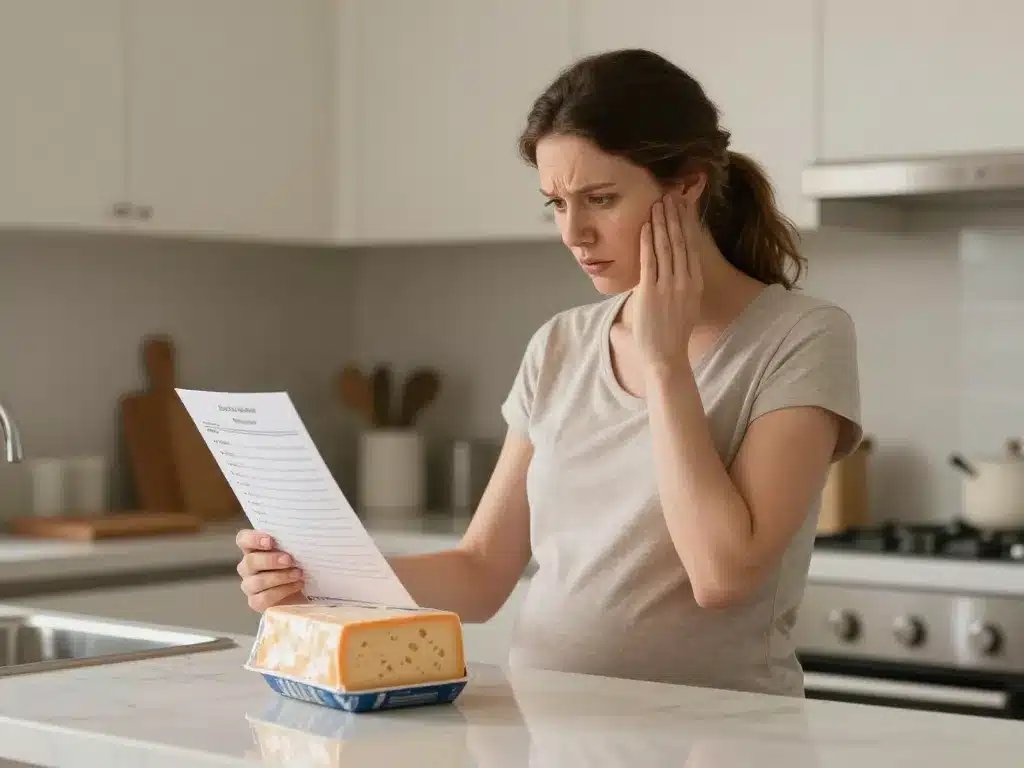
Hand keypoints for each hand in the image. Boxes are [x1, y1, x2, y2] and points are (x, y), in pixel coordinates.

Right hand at [236, 529, 306, 611]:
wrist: (303, 592)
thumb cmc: (296, 565)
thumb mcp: (294, 551)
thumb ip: (289, 543)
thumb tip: (299, 537)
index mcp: (253, 549)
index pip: (243, 539)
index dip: (253, 539)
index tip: (271, 541)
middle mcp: (247, 566)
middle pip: (250, 561)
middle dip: (271, 560)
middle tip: (289, 560)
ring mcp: (249, 585)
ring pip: (257, 581)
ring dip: (280, 576)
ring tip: (298, 574)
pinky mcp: (255, 602)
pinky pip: (264, 597)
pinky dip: (283, 591)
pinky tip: (297, 585)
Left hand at [633, 193, 703, 375]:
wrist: (666, 356)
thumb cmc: (673, 333)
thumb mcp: (686, 305)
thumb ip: (682, 285)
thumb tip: (674, 269)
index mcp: (696, 283)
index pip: (692, 246)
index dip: (687, 224)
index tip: (683, 206)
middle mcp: (685, 282)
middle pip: (680, 241)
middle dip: (674, 216)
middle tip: (669, 195)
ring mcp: (668, 287)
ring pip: (665, 247)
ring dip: (661, 223)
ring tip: (657, 204)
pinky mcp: (651, 293)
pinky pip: (649, 262)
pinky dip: (648, 242)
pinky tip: (646, 226)